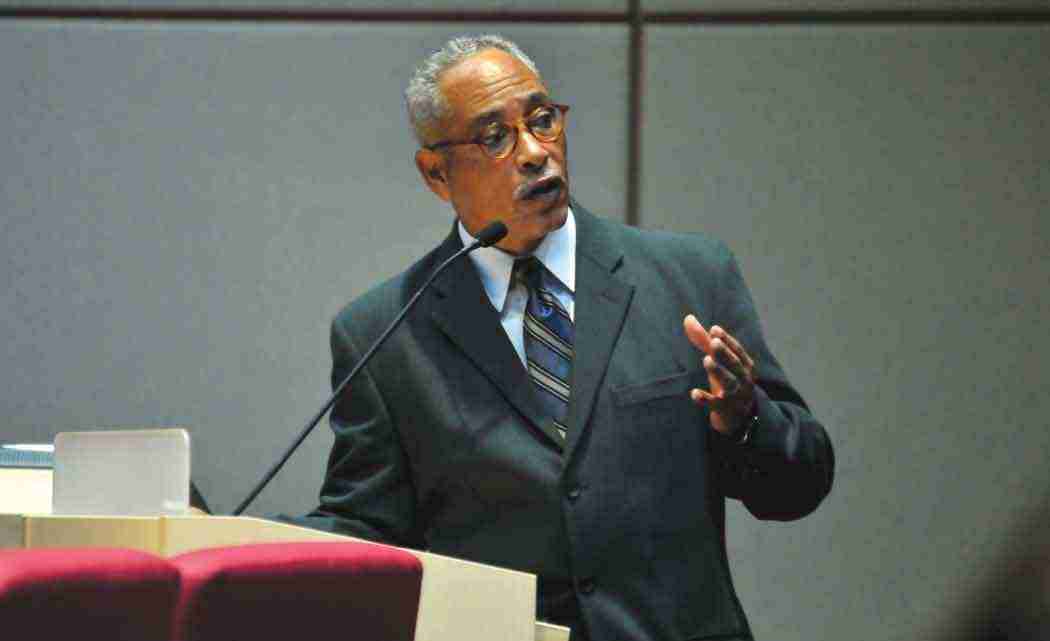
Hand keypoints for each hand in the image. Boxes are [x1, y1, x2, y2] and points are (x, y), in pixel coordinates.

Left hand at [683, 314, 755, 437]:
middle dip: (725, 353)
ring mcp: (736, 396)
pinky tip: (694, 393)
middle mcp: (744, 379)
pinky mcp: (725, 410)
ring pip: (729, 383)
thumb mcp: (719, 361)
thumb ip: (704, 340)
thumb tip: (688, 318)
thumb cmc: (728, 382)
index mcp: (745, 365)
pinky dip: (706, 399)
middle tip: (712, 342)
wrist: (739, 417)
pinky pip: (716, 405)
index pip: (737, 350)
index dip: (727, 340)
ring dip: (719, 371)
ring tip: (706, 360)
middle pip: (736, 365)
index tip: (714, 329)